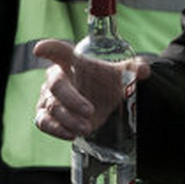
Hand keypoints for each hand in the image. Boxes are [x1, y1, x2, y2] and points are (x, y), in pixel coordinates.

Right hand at [32, 39, 149, 138]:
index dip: (48, 49)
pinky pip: (43, 122)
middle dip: (72, 99)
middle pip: (56, 84)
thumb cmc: (105, 83)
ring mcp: (48, 97)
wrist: (101, 103)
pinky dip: (56, 129)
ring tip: (87, 128)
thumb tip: (144, 70)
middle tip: (90, 111)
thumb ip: (132, 70)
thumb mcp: (120, 76)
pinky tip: (72, 134)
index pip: (58, 51)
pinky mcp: (46, 115)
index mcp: (71, 61)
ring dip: (68, 118)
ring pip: (50, 106)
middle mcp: (56, 77)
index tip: (39, 50)